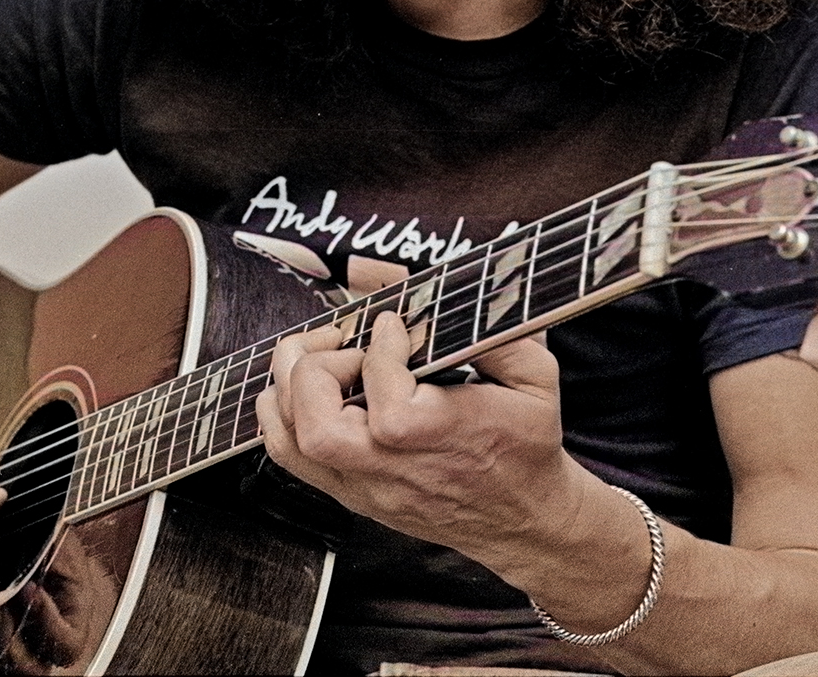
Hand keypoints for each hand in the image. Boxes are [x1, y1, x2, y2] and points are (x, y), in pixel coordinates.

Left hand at [255, 312, 584, 565]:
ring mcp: (368, 488)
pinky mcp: (352, 495)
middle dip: (316, 370)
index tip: (394, 325)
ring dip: (290, 387)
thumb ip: (493, 331)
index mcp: (448, 440)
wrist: (522, 519)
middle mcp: (399, 472)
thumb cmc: (525, 445)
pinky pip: (291, 458)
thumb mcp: (535, 377)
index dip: (381, 349)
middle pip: (321, 431)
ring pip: (295, 444)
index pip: (389, 400)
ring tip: (316, 357)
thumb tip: (442, 299)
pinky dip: (282, 413)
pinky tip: (305, 387)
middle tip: (341, 344)